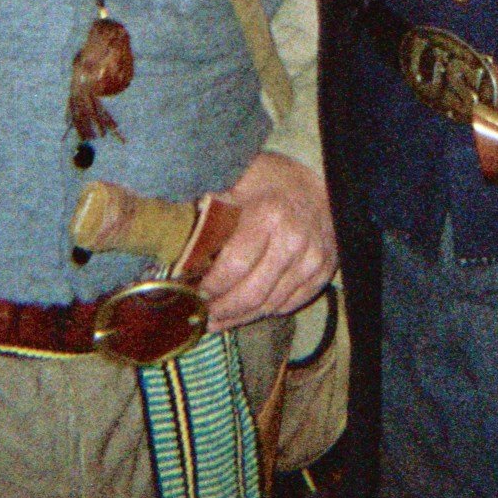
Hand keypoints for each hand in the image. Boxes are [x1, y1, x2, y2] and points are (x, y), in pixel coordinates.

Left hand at [198, 152, 334, 329]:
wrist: (320, 176)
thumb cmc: (270, 180)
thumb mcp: (238, 182)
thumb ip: (210, 208)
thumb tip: (173, 234)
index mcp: (267, 216)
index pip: (233, 267)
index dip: (210, 287)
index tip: (192, 294)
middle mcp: (293, 241)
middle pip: (252, 294)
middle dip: (223, 312)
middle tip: (202, 319)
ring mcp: (312, 259)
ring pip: (271, 305)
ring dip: (242, 317)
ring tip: (220, 320)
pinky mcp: (324, 270)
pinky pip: (291, 304)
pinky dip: (267, 310)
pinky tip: (249, 310)